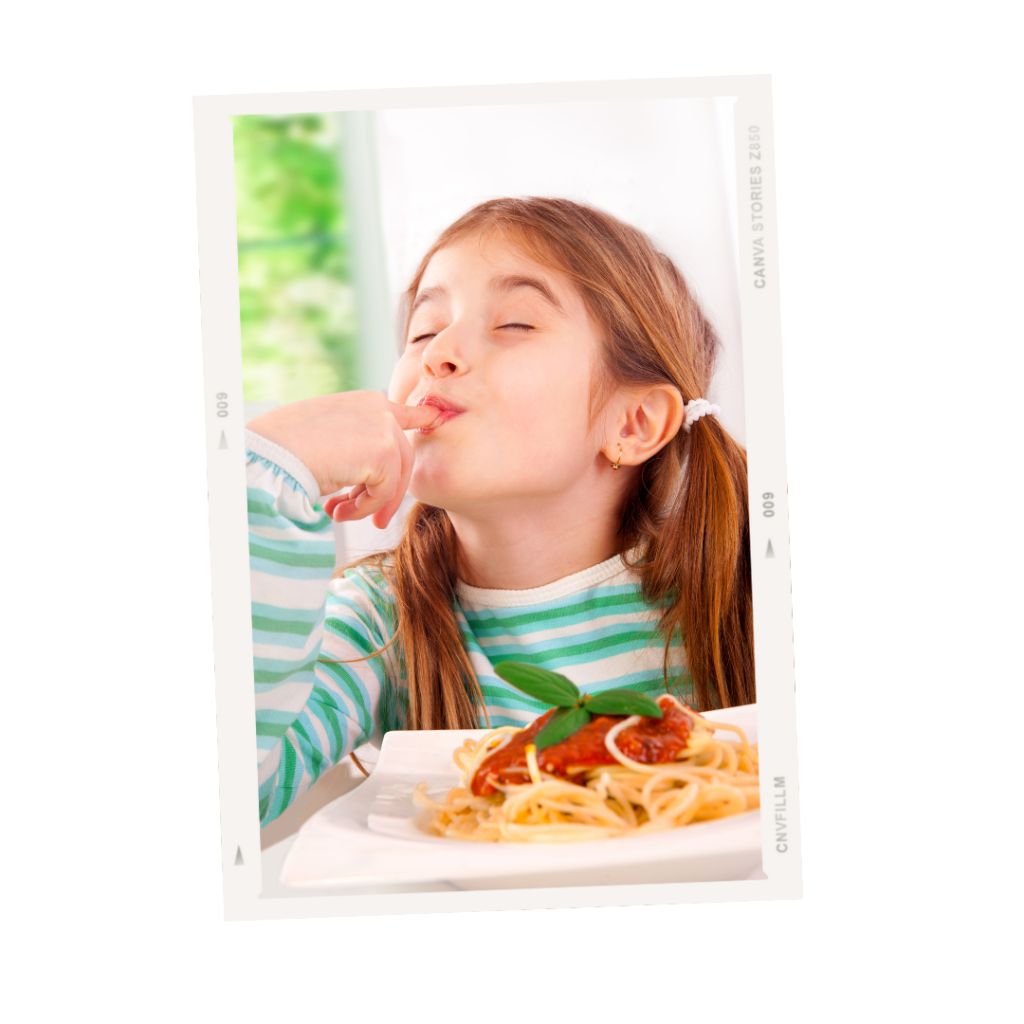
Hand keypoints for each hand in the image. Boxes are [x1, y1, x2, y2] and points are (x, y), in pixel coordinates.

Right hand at [246, 391, 439, 528]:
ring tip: (340, 515)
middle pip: (403, 459)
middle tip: (374, 521)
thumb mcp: (329, 437)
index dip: (423, 419)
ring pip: (395, 479)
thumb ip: (358, 446)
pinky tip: (337, 511)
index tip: (437, 419)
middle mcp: (380, 408)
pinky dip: (363, 509)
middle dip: (388, 493)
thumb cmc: (285, 447)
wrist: (270, 454)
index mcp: (365, 401)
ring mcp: (385, 429)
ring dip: (370, 505)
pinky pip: (384, 494)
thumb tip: (373, 477)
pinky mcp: (384, 452)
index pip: (405, 413)